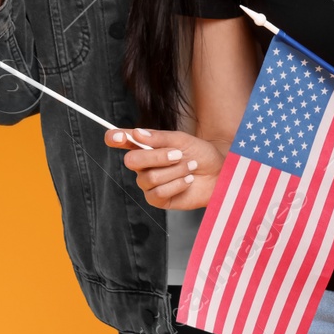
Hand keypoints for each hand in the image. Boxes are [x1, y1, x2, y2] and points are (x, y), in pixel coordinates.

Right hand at [106, 128, 224, 209]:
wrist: (219, 173)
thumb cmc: (200, 154)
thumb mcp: (181, 140)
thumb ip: (158, 138)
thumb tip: (137, 134)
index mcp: (145, 146)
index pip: (121, 141)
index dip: (114, 137)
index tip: (117, 136)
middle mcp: (143, 165)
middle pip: (132, 161)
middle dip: (156, 157)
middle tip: (178, 154)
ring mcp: (149, 183)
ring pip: (149, 177)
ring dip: (174, 171)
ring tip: (190, 167)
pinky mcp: (158, 199)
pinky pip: (158, 192)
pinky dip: (176, 184)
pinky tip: (188, 181)